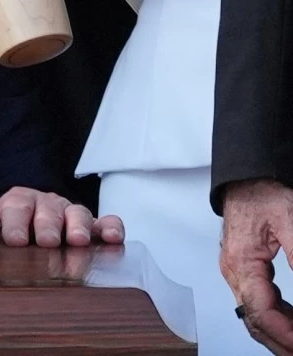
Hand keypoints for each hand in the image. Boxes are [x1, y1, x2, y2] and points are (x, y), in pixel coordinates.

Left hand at [0, 186, 124, 246]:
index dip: (16, 222)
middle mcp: (45, 205)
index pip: (16, 206)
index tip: (16, 240)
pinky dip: (112, 227)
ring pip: (78, 213)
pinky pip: (105, 224)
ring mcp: (70, 216)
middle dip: (48, 224)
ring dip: (79, 226)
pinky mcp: (92, 231)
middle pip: (49, 209)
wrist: (10, 251)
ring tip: (78, 241)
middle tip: (48, 241)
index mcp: (16, 202)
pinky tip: (114, 238)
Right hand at [220, 179, 292, 353]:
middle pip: (253, 319)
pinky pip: (255, 301)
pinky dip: (274, 317)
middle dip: (279, 341)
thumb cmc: (263, 195)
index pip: (259, 310)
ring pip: (253, 314)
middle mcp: (233, 271)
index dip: (284, 333)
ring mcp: (235, 271)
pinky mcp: (243, 269)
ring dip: (277, 333)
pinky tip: (291, 322)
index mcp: (241, 262)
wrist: (246, 180)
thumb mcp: (290, 222)